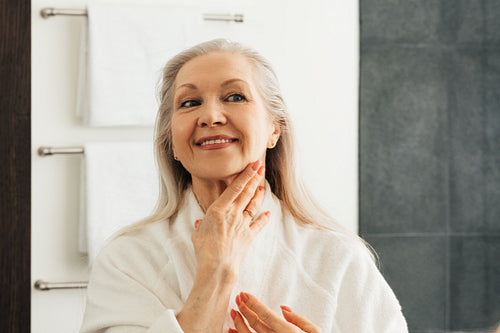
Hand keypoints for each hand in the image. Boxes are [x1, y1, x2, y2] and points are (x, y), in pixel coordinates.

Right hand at [191, 160, 269, 280]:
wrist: (218, 267)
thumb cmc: (204, 250)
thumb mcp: (197, 234)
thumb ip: (201, 226)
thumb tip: (201, 223)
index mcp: (218, 209)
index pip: (235, 187)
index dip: (246, 174)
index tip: (253, 164)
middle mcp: (233, 213)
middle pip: (247, 192)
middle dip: (255, 177)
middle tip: (261, 166)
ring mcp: (243, 224)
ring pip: (253, 205)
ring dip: (258, 194)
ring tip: (262, 186)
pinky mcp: (248, 236)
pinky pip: (258, 224)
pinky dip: (264, 218)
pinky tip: (268, 213)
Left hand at [230, 292, 321, 332]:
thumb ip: (300, 320)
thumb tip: (283, 308)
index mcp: (289, 332)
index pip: (266, 315)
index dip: (253, 303)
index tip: (244, 294)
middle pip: (255, 323)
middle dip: (244, 309)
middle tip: (237, 298)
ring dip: (238, 323)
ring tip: (233, 312)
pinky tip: (231, 330)